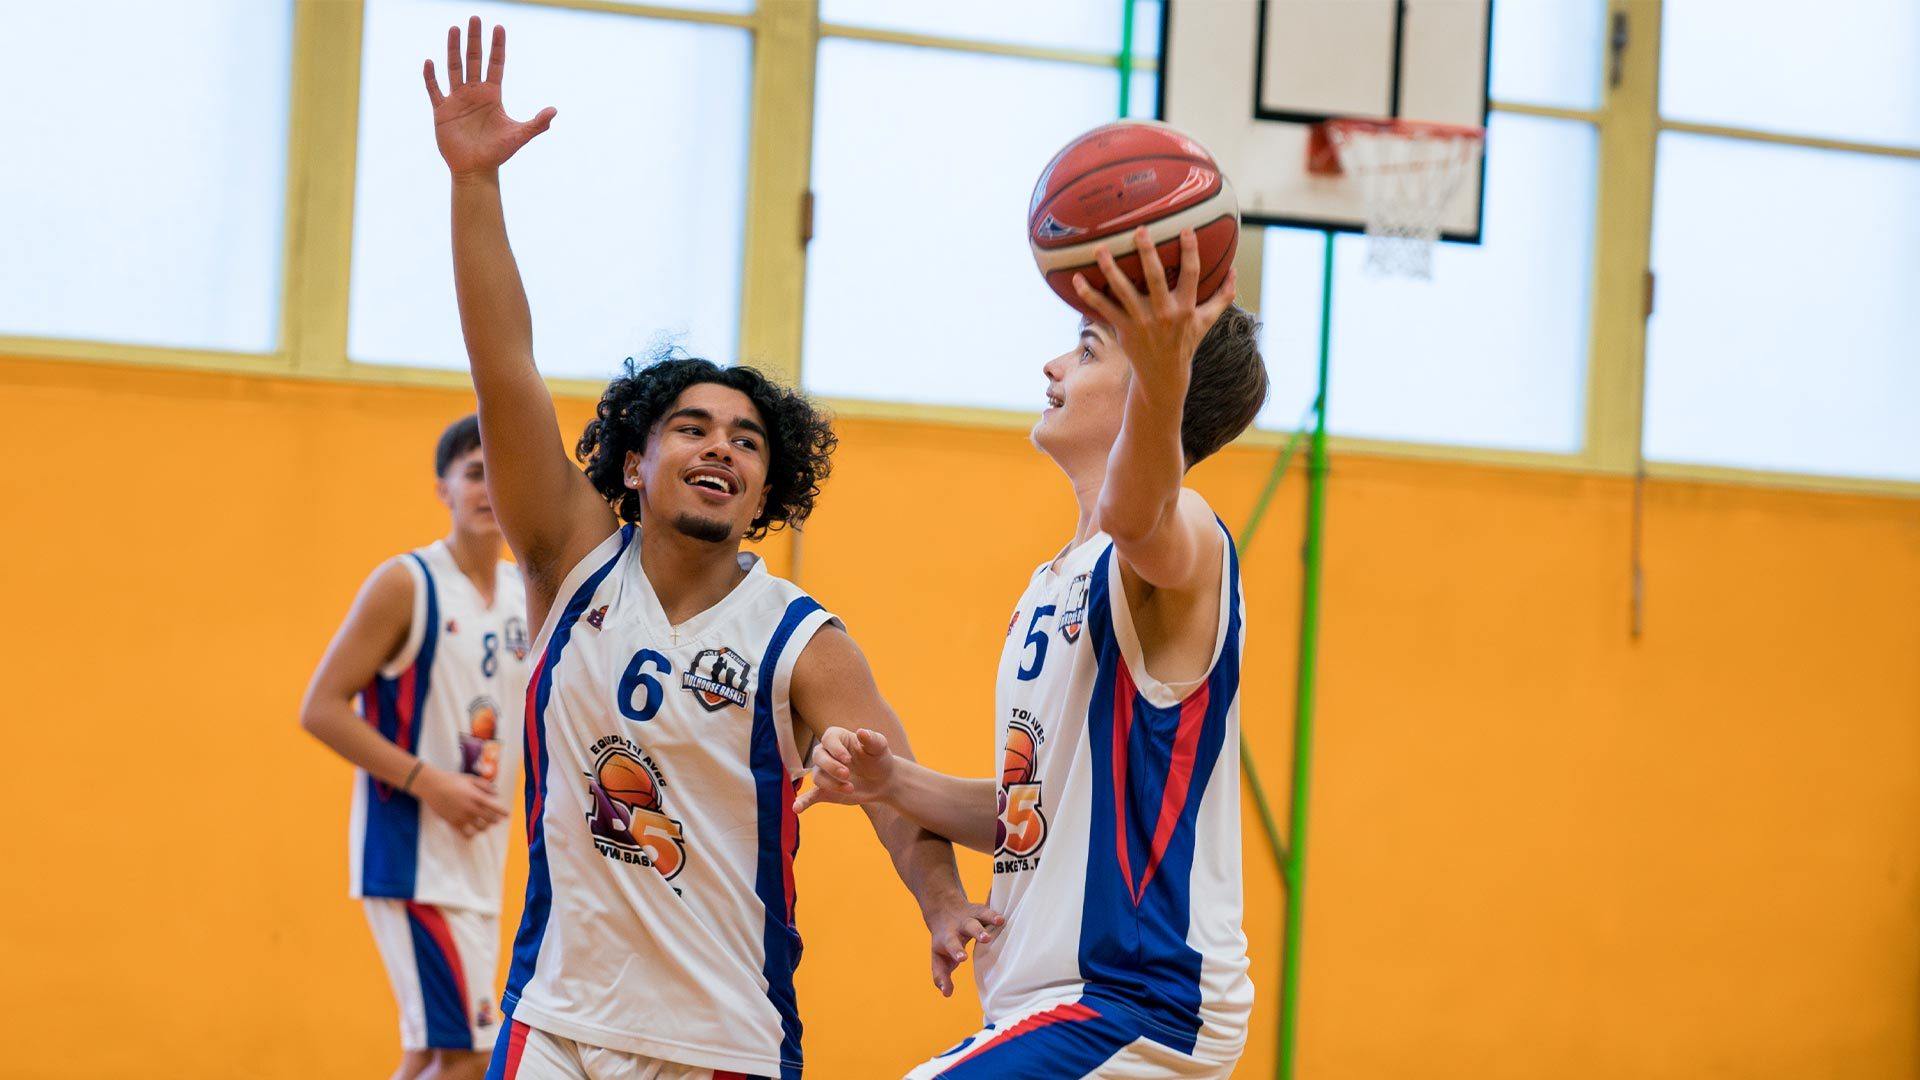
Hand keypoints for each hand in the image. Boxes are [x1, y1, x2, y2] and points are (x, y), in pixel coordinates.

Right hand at [415, 765, 509, 837]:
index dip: (502, 813)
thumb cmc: (452, 780)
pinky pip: (465, 834)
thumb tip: (496, 794)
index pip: (495, 808)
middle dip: (494, 820)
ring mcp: (462, 816)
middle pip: (489, 820)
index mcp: (476, 796)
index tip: (507, 815)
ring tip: (484, 826)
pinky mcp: (453, 822)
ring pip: (479, 828)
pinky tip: (472, 833)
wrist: (432, 786)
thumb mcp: (470, 779)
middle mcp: (471, 808)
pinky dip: (471, 835)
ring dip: (484, 827)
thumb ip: (485, 786)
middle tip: (496, 820)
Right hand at [423, 17, 555, 175]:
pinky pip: (435, 90)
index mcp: (493, 95)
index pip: (496, 65)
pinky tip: (430, 62)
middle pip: (473, 60)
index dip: (497, 47)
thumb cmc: (498, 153)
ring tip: (454, 29)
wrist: (476, 169)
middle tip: (475, 18)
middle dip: (474, 40)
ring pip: (454, 68)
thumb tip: (555, 111)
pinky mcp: (442, 111)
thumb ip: (537, 123)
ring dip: (453, 49)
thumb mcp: (520, 136)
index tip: (499, 28)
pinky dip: (431, 77)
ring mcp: (457, 100)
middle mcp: (474, 93)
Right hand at [792, 727, 895, 812]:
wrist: (883, 780)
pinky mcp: (824, 791)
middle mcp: (826, 754)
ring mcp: (824, 773)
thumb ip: (872, 739)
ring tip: (851, 789)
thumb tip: (861, 731)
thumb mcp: (880, 747)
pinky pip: (810, 796)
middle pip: (818, 757)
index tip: (848, 759)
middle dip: (832, 767)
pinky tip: (796, 809)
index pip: (828, 739)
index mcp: (837, 738)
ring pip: (818, 777)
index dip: (835, 749)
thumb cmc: (879, 758)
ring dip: (832, 784)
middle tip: (847, 775)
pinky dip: (802, 802)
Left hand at [924, 895, 1004, 997]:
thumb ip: (941, 976)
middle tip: (986, 938)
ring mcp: (970, 918)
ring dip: (989, 919)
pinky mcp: (980, 912)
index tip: (963, 958)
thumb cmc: (943, 942)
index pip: (952, 945)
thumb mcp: (939, 958)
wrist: (942, 910)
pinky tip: (1002, 919)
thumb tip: (946, 994)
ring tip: (999, 922)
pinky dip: (994, 914)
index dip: (957, 951)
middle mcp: (959, 926)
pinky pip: (988, 911)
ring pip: (980, 917)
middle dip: (977, 932)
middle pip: (968, 927)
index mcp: (948, 939)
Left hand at [1071, 227, 1237, 393]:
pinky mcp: (1123, 329)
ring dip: (1110, 269)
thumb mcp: (1207, 322)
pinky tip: (1076, 279)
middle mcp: (1164, 314)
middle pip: (1155, 279)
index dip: (1190, 252)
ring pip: (1124, 292)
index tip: (1186, 229)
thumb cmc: (1185, 343)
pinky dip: (1089, 295)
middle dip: (1148, 254)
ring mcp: (1141, 321)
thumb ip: (1222, 297)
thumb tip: (1236, 270)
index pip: (1192, 275)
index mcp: (1186, 308)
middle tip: (1140, 230)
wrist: (1163, 376)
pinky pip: (1104, 309)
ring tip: (1100, 249)